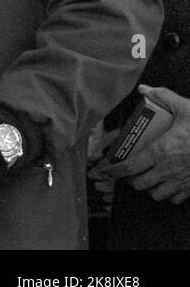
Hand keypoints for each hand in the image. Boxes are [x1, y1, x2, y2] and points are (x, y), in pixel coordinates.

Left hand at [108, 86, 189, 203]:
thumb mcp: (185, 108)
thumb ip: (163, 96)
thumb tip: (144, 88)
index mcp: (160, 151)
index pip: (129, 167)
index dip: (113, 170)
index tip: (104, 170)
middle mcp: (168, 170)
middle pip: (139, 183)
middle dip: (129, 178)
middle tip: (128, 169)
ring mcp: (181, 181)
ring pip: (156, 194)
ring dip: (148, 187)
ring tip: (146, 176)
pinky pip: (175, 198)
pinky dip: (167, 194)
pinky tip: (167, 183)